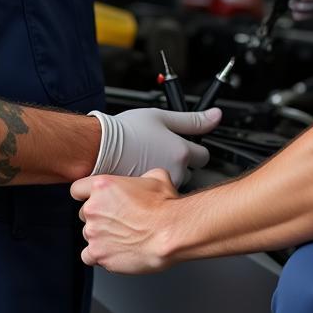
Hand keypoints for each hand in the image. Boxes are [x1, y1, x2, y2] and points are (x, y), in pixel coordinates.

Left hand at [71, 168, 179, 272]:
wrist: (171, 233)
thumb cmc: (165, 207)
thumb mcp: (157, 177)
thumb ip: (142, 177)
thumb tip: (146, 179)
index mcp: (102, 186)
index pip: (78, 189)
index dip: (86, 195)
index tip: (94, 200)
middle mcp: (93, 208)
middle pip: (84, 213)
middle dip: (99, 217)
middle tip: (119, 220)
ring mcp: (94, 232)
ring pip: (88, 234)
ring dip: (101, 236)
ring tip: (123, 237)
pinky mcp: (98, 254)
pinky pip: (88, 256)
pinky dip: (99, 255)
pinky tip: (115, 251)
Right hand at [87, 107, 220, 186]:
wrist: (97, 149)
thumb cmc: (125, 132)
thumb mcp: (161, 116)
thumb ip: (193, 119)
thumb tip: (215, 116)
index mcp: (181, 152)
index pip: (203, 155)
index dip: (194, 147)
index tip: (185, 144)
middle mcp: (175, 173)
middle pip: (189, 171)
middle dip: (180, 163)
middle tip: (161, 151)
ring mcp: (160, 187)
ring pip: (172, 182)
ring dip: (165, 174)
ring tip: (146, 160)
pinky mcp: (146, 196)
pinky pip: (155, 191)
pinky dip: (150, 183)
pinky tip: (139, 171)